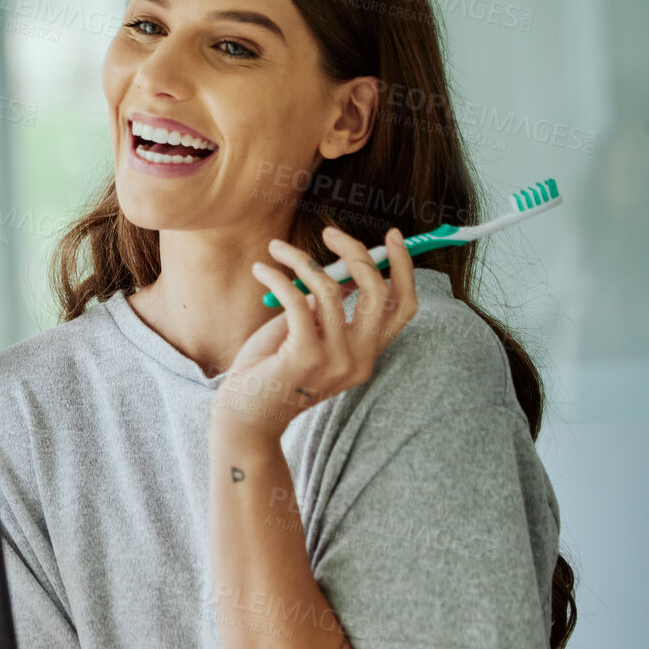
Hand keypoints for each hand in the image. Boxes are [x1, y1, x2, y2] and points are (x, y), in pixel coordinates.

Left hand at [214, 225, 419, 438]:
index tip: (391, 236)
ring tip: (276, 249)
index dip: (404, 268)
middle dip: (358, 252)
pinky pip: (298, 300)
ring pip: (332, 290)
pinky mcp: (304, 357)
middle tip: (329, 232)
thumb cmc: (271, 371)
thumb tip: (341, 267)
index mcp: (366, 355)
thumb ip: (327, 308)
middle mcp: (359, 360)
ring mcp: (334, 362)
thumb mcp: (306, 333)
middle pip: (378, 292)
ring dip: (301, 259)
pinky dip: (278, 277)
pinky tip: (262, 270)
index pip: (403, 306)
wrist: (244, 416)